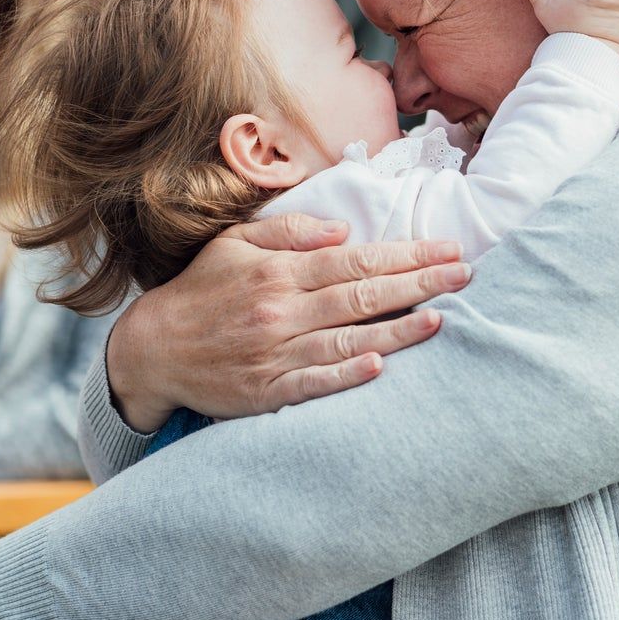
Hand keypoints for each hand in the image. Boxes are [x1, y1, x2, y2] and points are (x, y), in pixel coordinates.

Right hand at [108, 214, 470, 430]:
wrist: (152, 350)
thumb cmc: (201, 291)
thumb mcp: (235, 243)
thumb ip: (288, 232)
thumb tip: (342, 229)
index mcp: (279, 272)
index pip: (355, 260)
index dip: (405, 255)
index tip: (446, 249)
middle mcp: (281, 310)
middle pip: (361, 295)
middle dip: (419, 283)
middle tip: (465, 275)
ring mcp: (275, 352)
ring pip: (347, 339)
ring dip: (398, 330)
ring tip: (441, 318)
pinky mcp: (268, 390)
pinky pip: (314, 382)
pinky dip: (348, 376)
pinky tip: (382, 366)